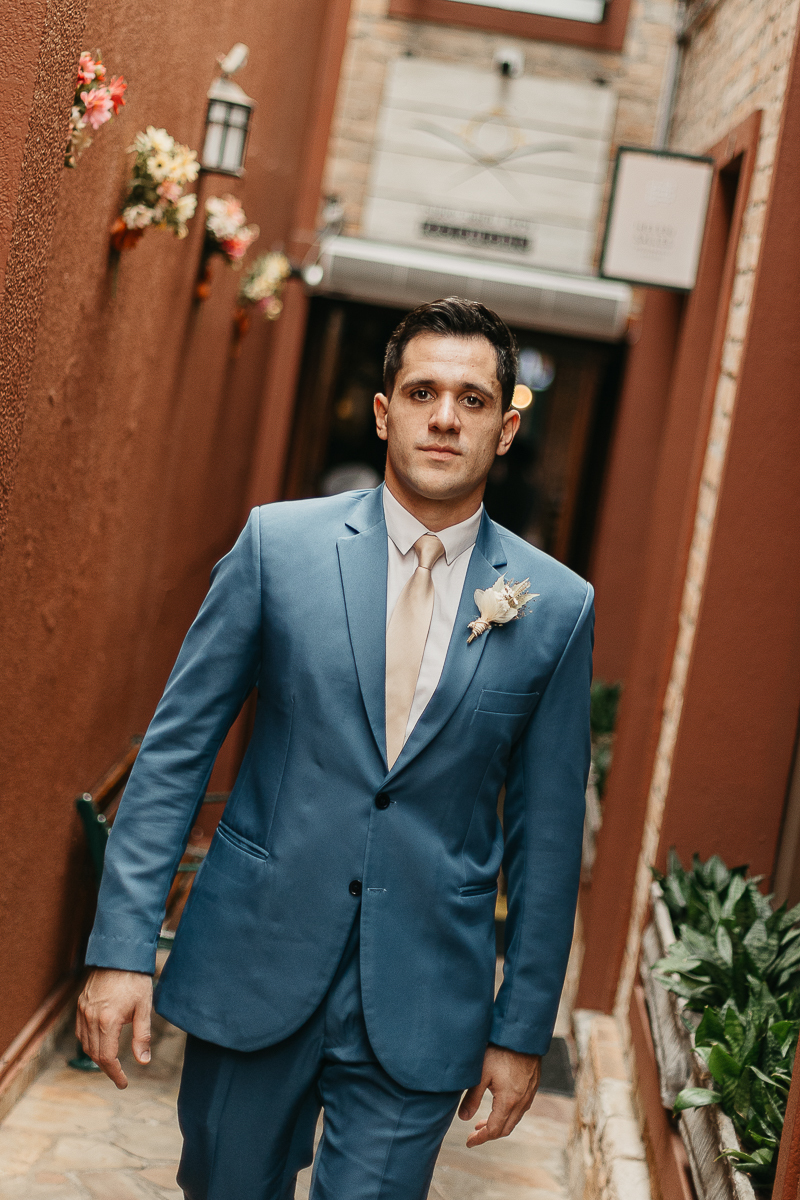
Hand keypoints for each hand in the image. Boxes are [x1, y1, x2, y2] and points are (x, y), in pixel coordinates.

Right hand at [76, 968, 152, 1088]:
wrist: (119, 954)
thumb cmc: (135, 979)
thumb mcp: (144, 1007)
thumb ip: (142, 1036)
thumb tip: (143, 1062)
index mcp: (108, 1021)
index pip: (107, 1058)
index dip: (115, 1074)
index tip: (124, 1083)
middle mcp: (91, 1018)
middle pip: (94, 1054)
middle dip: (107, 1068)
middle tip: (119, 1076)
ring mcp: (83, 1011)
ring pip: (85, 1044)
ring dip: (97, 1056)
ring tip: (111, 1062)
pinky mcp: (80, 1004)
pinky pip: (80, 1031)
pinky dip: (89, 1042)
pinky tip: (99, 1043)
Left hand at [458, 1045, 540, 1146]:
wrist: (522, 1035)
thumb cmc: (500, 1051)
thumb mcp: (480, 1074)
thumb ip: (472, 1098)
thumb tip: (463, 1118)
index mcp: (508, 1102)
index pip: (493, 1130)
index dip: (480, 1138)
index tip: (469, 1141)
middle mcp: (521, 1102)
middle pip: (505, 1128)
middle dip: (489, 1134)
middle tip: (474, 1133)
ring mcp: (529, 1095)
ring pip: (514, 1119)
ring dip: (499, 1124)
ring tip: (483, 1122)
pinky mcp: (532, 1086)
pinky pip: (521, 1108)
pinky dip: (508, 1114)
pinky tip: (499, 1106)